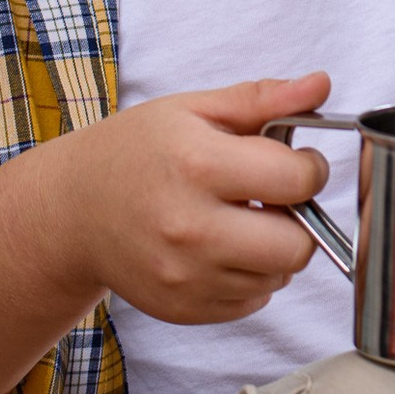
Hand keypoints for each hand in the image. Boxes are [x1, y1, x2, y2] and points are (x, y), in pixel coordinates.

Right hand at [47, 72, 332, 324]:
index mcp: (198, 165)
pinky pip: (251, 303)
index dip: (309, 167)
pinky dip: (249, 277)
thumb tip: (321, 85)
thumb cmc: (136, 151)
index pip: (298, 181)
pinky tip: (222, 248)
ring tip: (241, 219)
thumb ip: (263, 99)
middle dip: (299, 218)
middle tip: (272, 198)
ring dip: (274, 249)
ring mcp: (185, 276)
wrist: (73, 210)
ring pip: (278, 277)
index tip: (294, 161)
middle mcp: (191, 228)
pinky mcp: (182, 308)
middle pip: (297, 245)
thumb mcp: (194, 108)